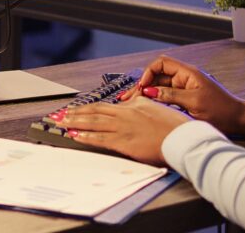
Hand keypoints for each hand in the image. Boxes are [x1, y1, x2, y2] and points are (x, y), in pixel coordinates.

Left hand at [56, 97, 190, 165]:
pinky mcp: (124, 142)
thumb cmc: (175, 125)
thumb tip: (132, 101)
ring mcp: (123, 128)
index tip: (76, 110)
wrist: (183, 137)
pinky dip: (86, 137)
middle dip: (75, 113)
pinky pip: (100, 139)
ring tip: (62, 124)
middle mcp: (125, 113)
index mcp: (134, 104)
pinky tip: (75, 136)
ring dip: (75, 123)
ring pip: (93, 123)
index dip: (88, 108)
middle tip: (61, 115)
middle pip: (94, 111)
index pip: (105, 106)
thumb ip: (141, 104)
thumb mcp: (156, 106)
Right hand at [120, 55, 244, 135]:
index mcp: (187, 73)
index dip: (148, 72)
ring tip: (129, 102)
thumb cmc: (221, 110)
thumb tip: (149, 92)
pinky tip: (142, 106)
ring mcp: (182, 88)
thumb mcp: (194, 103)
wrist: (238, 121)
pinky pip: (164, 96)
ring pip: (157, 87)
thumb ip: (170, 96)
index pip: (161, 63)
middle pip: (156, 76)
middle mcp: (183, 78)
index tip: (142, 86)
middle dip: (141, 85)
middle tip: (127, 97)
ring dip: (144, 94)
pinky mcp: (182, 99)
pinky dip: (152, 100)